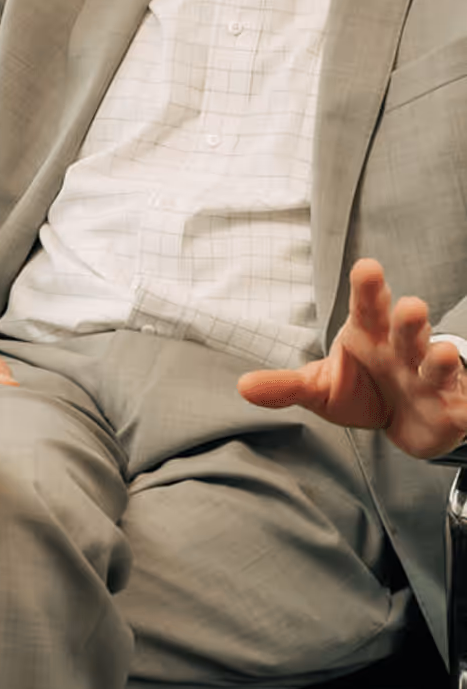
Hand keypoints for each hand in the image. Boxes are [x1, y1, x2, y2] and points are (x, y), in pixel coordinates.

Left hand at [238, 258, 466, 459]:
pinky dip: (464, 403)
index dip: (369, 288)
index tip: (366, 268)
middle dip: (410, 318)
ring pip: (436, 361)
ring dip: (440, 358)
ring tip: (441, 355)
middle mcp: (403, 348)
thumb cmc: (361, 388)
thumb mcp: (320, 387)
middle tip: (410, 308)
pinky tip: (464, 404)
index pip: (368, 306)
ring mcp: (429, 376)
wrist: (401, 419)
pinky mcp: (450, 406)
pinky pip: (461, 404)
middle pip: (407, 328)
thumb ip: (287, 386)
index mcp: (370, 334)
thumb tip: (243, 387)